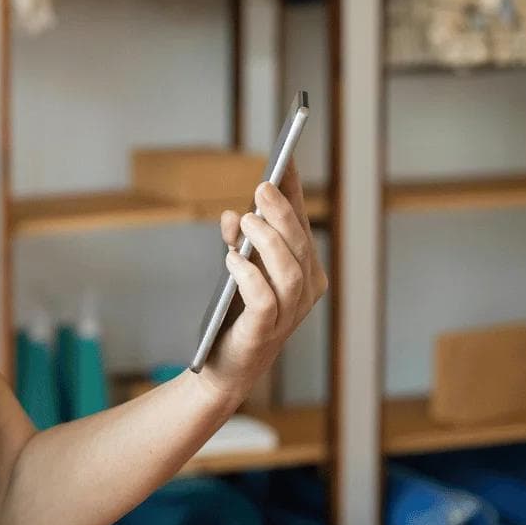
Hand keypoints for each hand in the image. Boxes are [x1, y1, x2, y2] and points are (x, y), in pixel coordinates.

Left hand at [195, 160, 327, 407]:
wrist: (221, 365)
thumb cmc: (234, 313)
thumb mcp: (237, 269)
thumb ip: (239, 242)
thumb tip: (236, 216)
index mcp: (304, 271)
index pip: (301, 225)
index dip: (294, 193)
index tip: (285, 159)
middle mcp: (304, 292)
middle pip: (299, 245)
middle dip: (281, 213)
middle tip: (262, 187)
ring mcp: (288, 314)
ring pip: (289, 271)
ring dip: (268, 242)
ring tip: (246, 221)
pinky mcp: (264, 332)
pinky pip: (264, 300)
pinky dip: (249, 276)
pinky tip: (232, 259)